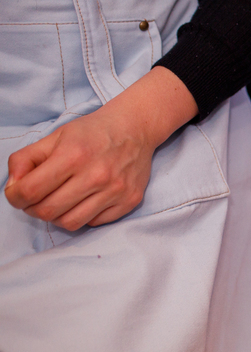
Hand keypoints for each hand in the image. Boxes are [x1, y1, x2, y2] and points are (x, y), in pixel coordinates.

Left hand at [5, 66, 197, 229]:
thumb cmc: (91, 132)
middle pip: (48, 211)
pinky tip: (83, 200)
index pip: (30, 191)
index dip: (15, 197)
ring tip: (58, 202)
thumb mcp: (54, 137)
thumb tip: (14, 187)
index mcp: (73, 155)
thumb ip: (26, 159)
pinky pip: (94, 222)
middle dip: (32, 209)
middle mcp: (97, 175)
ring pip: (70, 223)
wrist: (135, 128)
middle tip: (35, 200)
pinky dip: (82, 216)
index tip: (16, 194)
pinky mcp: (129, 201)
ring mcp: (116, 191)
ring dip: (56, 216)